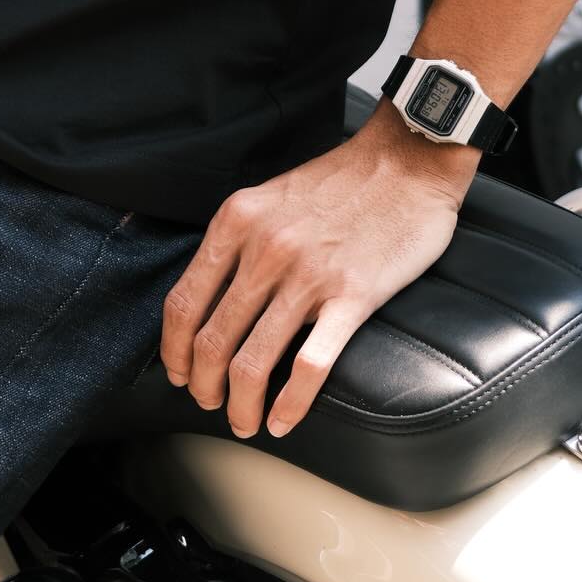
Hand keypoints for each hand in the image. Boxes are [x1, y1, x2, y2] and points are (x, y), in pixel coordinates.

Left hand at [159, 98, 478, 438]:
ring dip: (240, 404)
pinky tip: (282, 421)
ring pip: (253, 361)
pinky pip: (310, 366)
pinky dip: (290, 405)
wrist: (407, 160)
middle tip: (210, 404)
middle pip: (212, 339)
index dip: (174, 349)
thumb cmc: (341, 182)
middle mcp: (265, 249)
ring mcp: (308, 275)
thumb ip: (240, 241)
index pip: (184, 301)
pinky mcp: (352, 297)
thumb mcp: (270, 197)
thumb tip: (214, 294)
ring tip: (242, 421)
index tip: (178, 373)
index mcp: (237, 222)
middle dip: (204, 385)